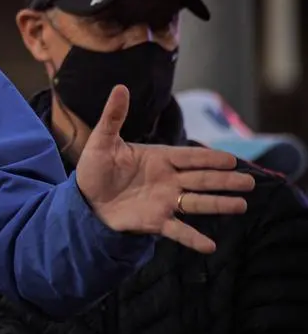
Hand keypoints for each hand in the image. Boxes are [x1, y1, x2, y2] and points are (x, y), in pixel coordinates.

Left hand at [76, 85, 255, 253]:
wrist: (85, 199)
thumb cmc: (95, 167)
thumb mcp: (102, 141)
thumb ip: (113, 117)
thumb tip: (120, 87)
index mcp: (158, 158)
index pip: (188, 156)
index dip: (208, 158)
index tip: (231, 159)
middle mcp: (167, 180)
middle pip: (201, 179)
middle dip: (224, 180)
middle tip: (249, 182)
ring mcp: (164, 201)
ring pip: (196, 202)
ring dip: (218, 204)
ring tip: (241, 205)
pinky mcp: (155, 222)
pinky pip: (178, 231)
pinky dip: (193, 238)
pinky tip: (210, 246)